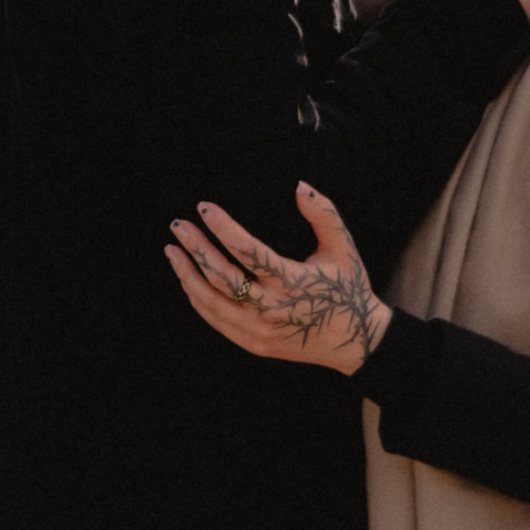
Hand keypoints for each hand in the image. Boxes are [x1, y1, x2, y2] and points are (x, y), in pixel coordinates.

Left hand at [167, 186, 387, 378]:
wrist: (356, 342)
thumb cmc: (348, 288)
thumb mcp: (343, 249)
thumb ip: (323, 214)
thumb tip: (299, 186)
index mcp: (293, 281)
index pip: (248, 251)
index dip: (222, 227)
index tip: (204, 207)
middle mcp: (273, 309)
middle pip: (222, 277)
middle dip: (196, 248)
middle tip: (178, 226)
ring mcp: (261, 330)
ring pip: (212, 302)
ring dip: (188, 275)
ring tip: (173, 250)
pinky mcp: (255, 344)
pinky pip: (217, 321)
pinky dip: (198, 299)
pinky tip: (188, 279)